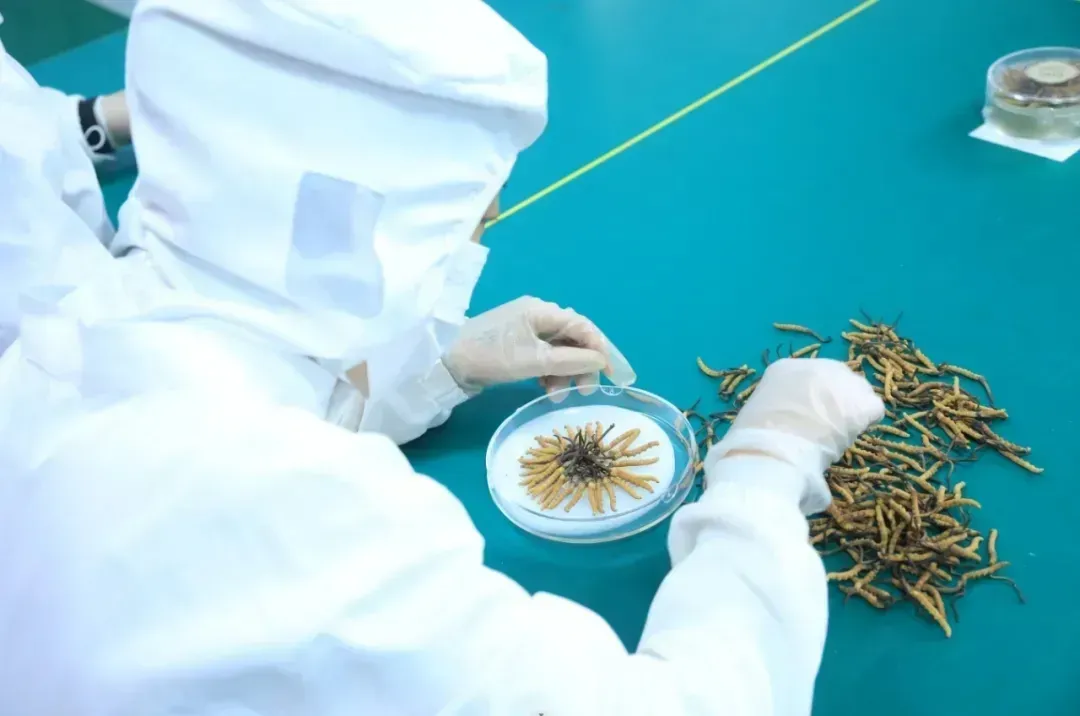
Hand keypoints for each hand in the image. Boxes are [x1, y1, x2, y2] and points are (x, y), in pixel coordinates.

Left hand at [443, 296, 634, 400]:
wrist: (448, 363)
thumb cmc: (493, 356)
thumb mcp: (535, 361)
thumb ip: (571, 361)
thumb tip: (601, 361)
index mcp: (541, 310)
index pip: (582, 327)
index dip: (600, 349)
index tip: (611, 374)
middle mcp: (536, 315)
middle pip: (571, 339)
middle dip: (580, 365)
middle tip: (583, 391)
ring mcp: (524, 329)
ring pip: (557, 350)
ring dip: (563, 372)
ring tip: (558, 395)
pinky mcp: (515, 344)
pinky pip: (543, 356)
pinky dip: (549, 372)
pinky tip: (546, 388)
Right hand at [705, 358, 883, 510]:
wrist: (770, 453)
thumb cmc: (754, 439)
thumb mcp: (758, 412)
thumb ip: (775, 407)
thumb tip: (782, 421)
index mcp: (784, 369)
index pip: (808, 379)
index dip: (810, 400)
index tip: (804, 419)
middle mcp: (815, 366)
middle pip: (837, 379)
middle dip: (835, 401)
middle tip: (826, 429)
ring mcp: (842, 382)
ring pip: (857, 393)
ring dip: (850, 413)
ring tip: (838, 437)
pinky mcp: (861, 402)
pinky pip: (872, 411)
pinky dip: (865, 425)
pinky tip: (850, 439)